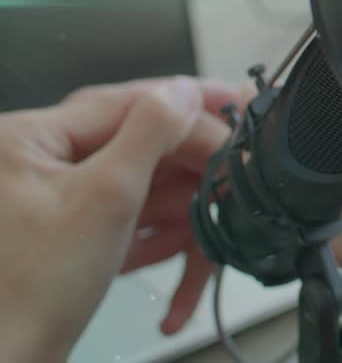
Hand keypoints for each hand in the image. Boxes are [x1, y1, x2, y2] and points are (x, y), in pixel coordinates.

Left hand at [0, 76, 242, 360]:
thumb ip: (150, 133)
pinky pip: (123, 218)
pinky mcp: (66, 233)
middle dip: (186, 167)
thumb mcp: (107, 197)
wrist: (11, 362)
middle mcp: (36, 161)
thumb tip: (181, 91)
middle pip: (135, 144)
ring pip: (137, 184)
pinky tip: (169, 253)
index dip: (185, 101)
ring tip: (210, 223)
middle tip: (233, 172)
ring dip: (175, 208)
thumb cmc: (33, 290)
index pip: (124, 103)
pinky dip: (152, 236)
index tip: (233, 97)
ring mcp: (50, 199)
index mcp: (30, 138)